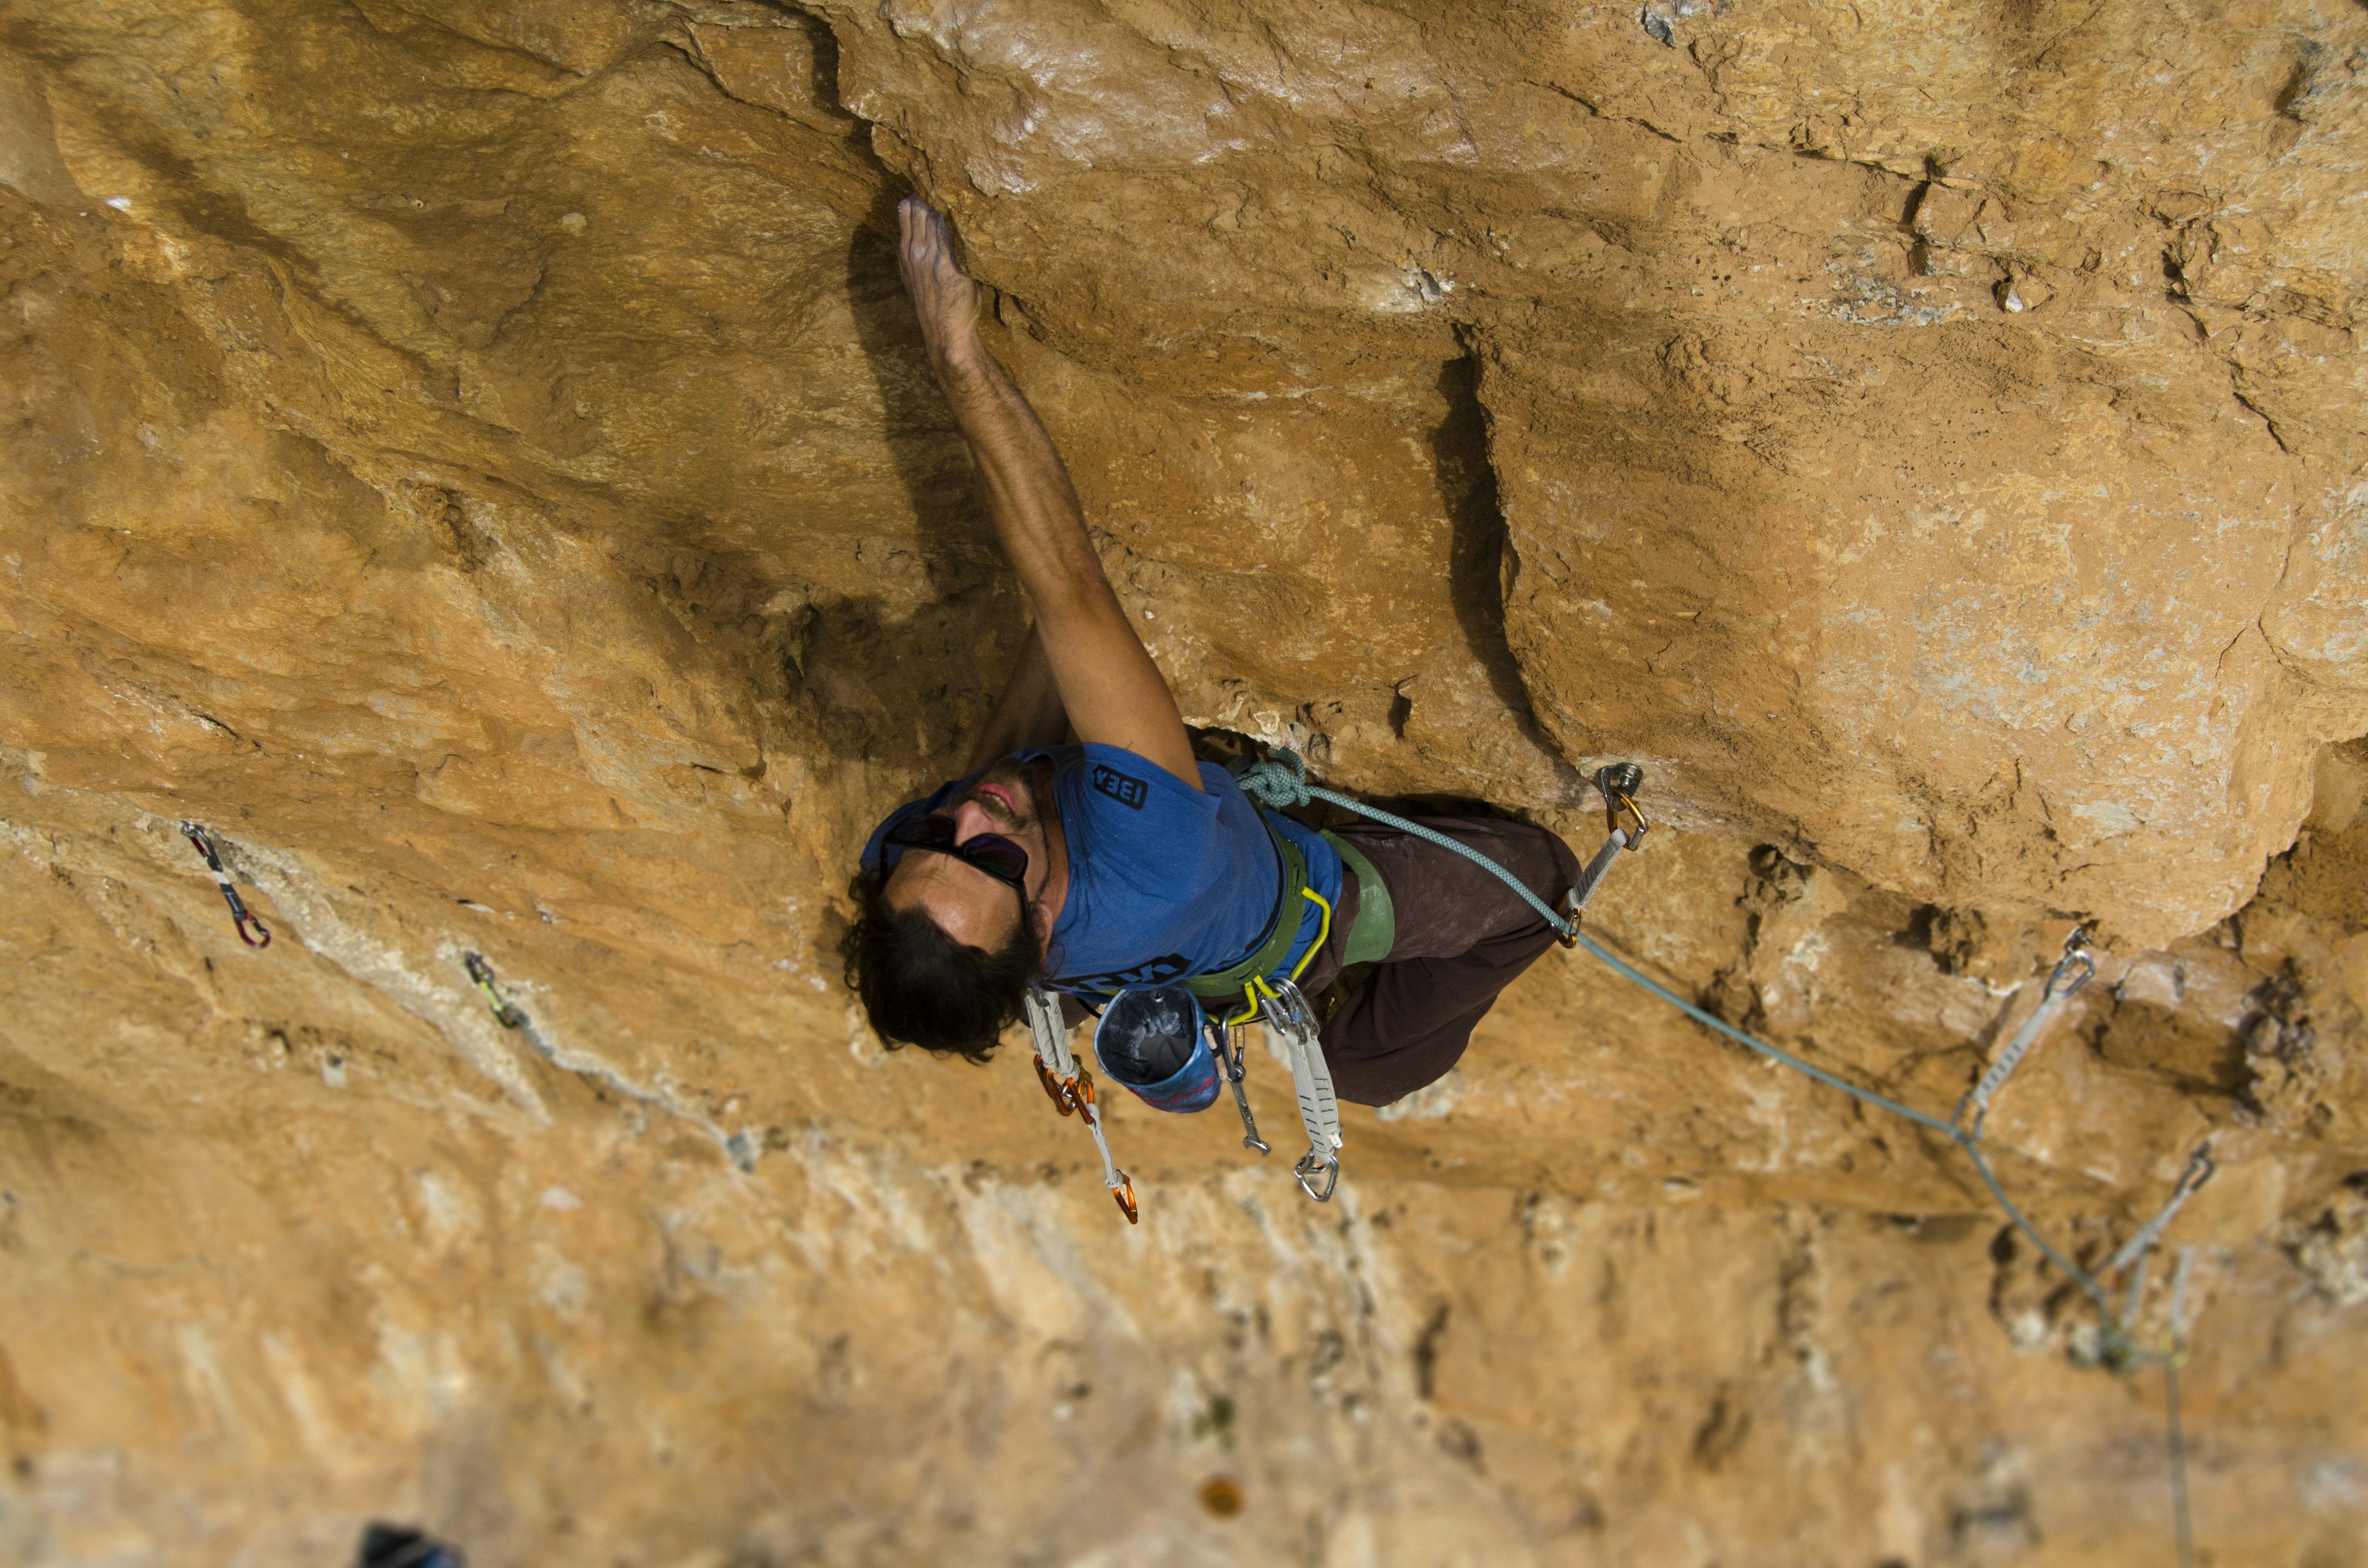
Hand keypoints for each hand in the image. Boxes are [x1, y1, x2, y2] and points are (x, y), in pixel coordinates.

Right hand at [896, 195, 982, 372]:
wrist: (945, 332)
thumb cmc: (936, 304)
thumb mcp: (916, 277)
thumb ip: (919, 255)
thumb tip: (925, 236)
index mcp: (905, 252)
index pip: (905, 210)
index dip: (918, 194)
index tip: (931, 183)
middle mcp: (914, 251)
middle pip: (918, 208)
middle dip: (932, 191)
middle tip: (949, 180)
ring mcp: (930, 257)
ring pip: (933, 216)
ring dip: (946, 201)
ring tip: (959, 189)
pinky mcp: (948, 264)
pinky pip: (951, 232)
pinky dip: (957, 219)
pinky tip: (967, 207)